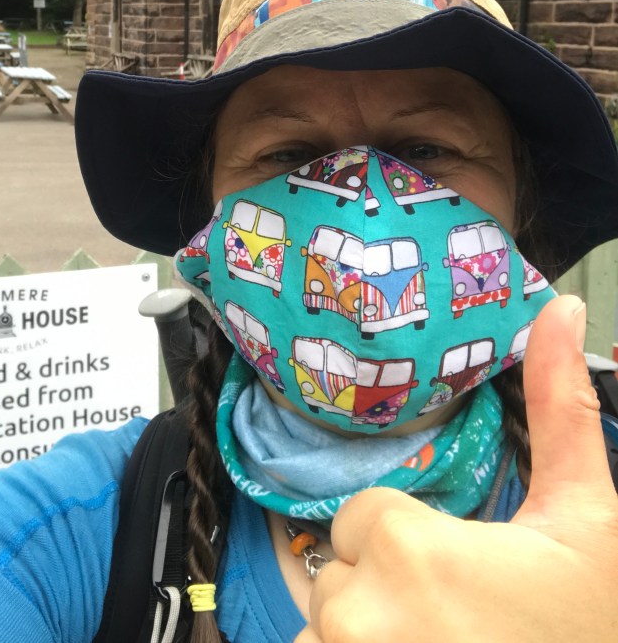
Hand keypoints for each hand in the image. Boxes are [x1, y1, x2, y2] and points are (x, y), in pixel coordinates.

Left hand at [296, 295, 617, 641]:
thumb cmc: (590, 629)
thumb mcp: (588, 523)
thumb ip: (559, 410)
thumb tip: (559, 306)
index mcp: (406, 549)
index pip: (365, 520)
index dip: (412, 546)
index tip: (463, 580)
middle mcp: (353, 614)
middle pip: (342, 574)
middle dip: (387, 596)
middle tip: (460, 630)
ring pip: (324, 630)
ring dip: (366, 641)